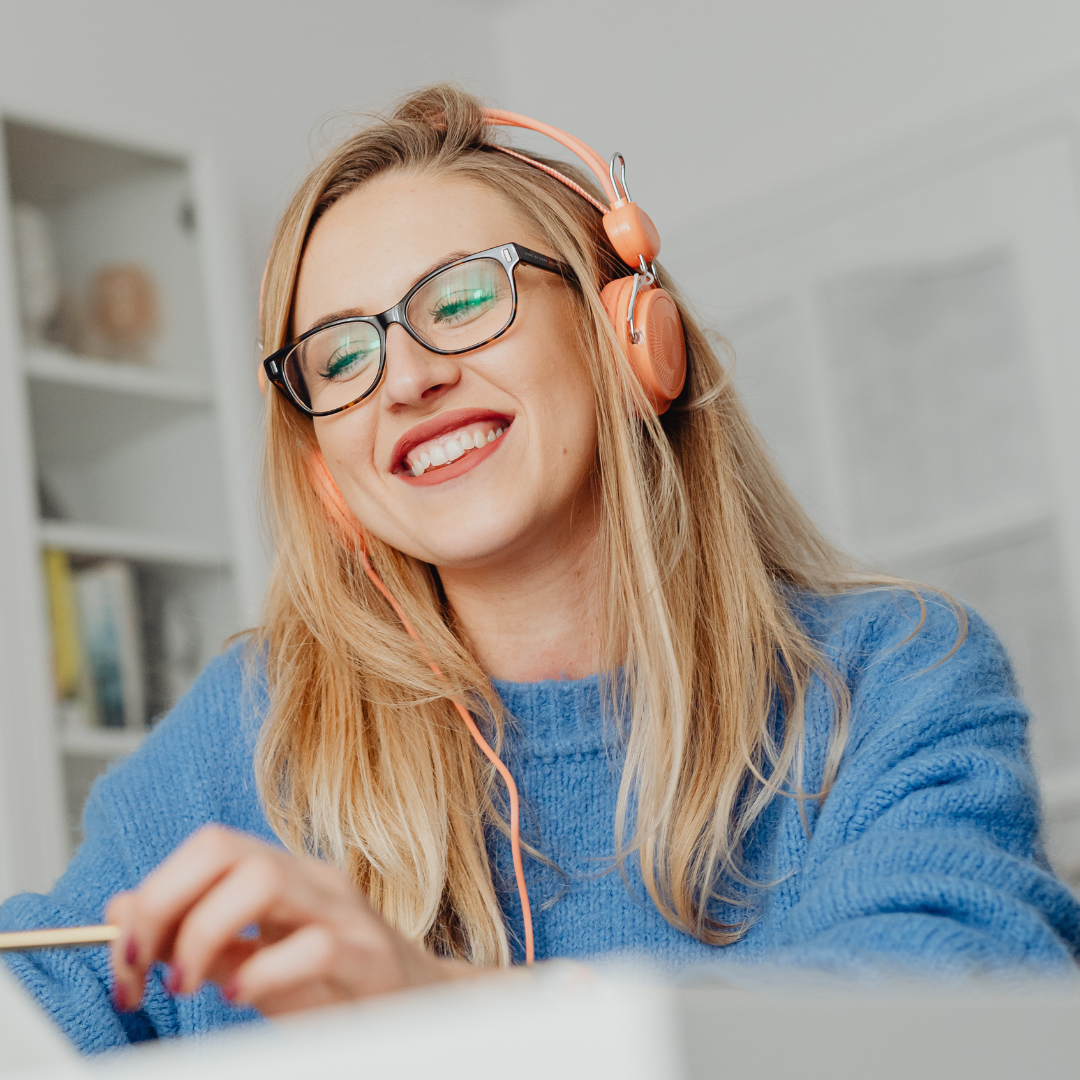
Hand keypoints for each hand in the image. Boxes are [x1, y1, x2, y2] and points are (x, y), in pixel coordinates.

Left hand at [106, 824, 470, 1015]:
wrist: (424, 1007)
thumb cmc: (335, 986)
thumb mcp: (253, 959)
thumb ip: (196, 934)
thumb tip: (121, 909)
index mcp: (283, 874)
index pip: (207, 847)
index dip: (152, 895)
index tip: (125, 959)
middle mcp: (311, 879)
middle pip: (223, 848)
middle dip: (164, 903)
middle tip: (143, 968)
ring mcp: (345, 912)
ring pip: (262, 880)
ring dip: (203, 934)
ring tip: (193, 985)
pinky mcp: (370, 958)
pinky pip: (312, 946)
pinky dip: (260, 974)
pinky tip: (242, 997)